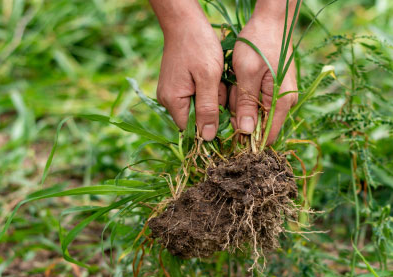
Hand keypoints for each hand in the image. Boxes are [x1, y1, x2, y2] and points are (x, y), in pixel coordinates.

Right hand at [152, 1, 225, 140]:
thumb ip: (208, 109)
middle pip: (196, 119)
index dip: (210, 126)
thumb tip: (207, 138)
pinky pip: (196, 95)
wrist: (185, 22)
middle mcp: (168, 100)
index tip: (224, 111)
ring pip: (199, 106)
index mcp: (173, 101)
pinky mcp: (177, 84)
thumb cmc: (198, 46)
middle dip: (213, 106)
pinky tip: (212, 76)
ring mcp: (172, 92)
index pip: (192, 130)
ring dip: (212, 96)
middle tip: (219, 86)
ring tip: (216, 78)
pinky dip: (208, 89)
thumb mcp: (208, 78)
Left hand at [230, 3, 297, 144]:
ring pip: (255, 112)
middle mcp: (285, 102)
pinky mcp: (274, 89)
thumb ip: (246, 104)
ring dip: (239, 103)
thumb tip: (247, 132)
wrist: (271, 20)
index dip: (248, 138)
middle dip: (240, 115)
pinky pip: (256, 100)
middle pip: (259, 125)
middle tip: (229, 95)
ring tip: (233, 83)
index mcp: (281, 102)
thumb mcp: (246, 73)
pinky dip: (243, 94)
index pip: (267, 136)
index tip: (229, 130)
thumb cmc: (259, 43)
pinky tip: (238, 81)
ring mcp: (280, 95)